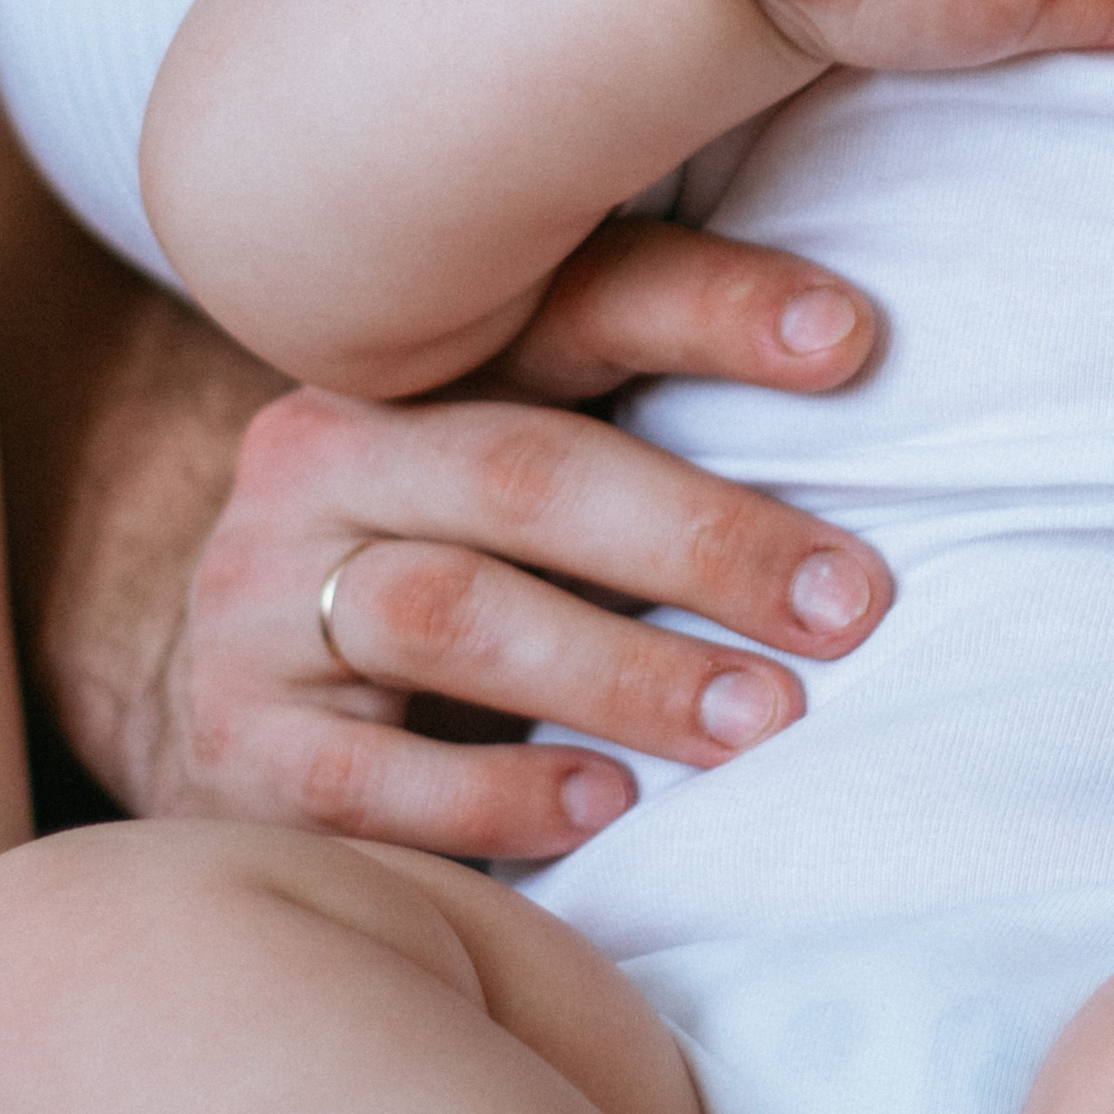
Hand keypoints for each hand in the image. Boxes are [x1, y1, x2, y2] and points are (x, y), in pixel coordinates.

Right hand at [104, 226, 896, 859]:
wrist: (244, 689)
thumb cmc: (458, 559)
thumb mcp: (532, 466)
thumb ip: (656, 416)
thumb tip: (874, 368)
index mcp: (417, 357)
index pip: (579, 305)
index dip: (715, 312)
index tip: (852, 342)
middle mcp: (324, 453)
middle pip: (526, 470)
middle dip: (704, 540)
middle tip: (848, 607)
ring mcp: (259, 595)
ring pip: (454, 614)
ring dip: (624, 673)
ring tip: (759, 720)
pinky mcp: (238, 738)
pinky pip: (370, 776)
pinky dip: (499, 795)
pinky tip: (608, 807)